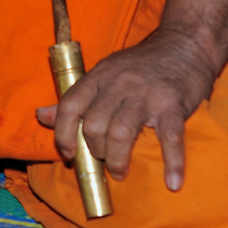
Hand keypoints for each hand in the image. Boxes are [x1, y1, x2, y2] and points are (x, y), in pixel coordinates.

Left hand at [34, 29, 219, 190]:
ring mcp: (147, 94)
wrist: (185, 46)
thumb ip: (76, 98)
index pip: (70, 105)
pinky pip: (170, 138)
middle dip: (95, 150)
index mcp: (99, 76)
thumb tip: (42, 116)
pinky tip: (172, 181)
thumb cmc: (141, 66)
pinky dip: (172, 163)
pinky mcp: (174, 104)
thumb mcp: (104, 74)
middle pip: (94, 125)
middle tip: (104, 161)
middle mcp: (119, 83)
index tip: (68, 154)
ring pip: (122, 133)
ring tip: (120, 172)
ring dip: (118, 160)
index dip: (63, 134)